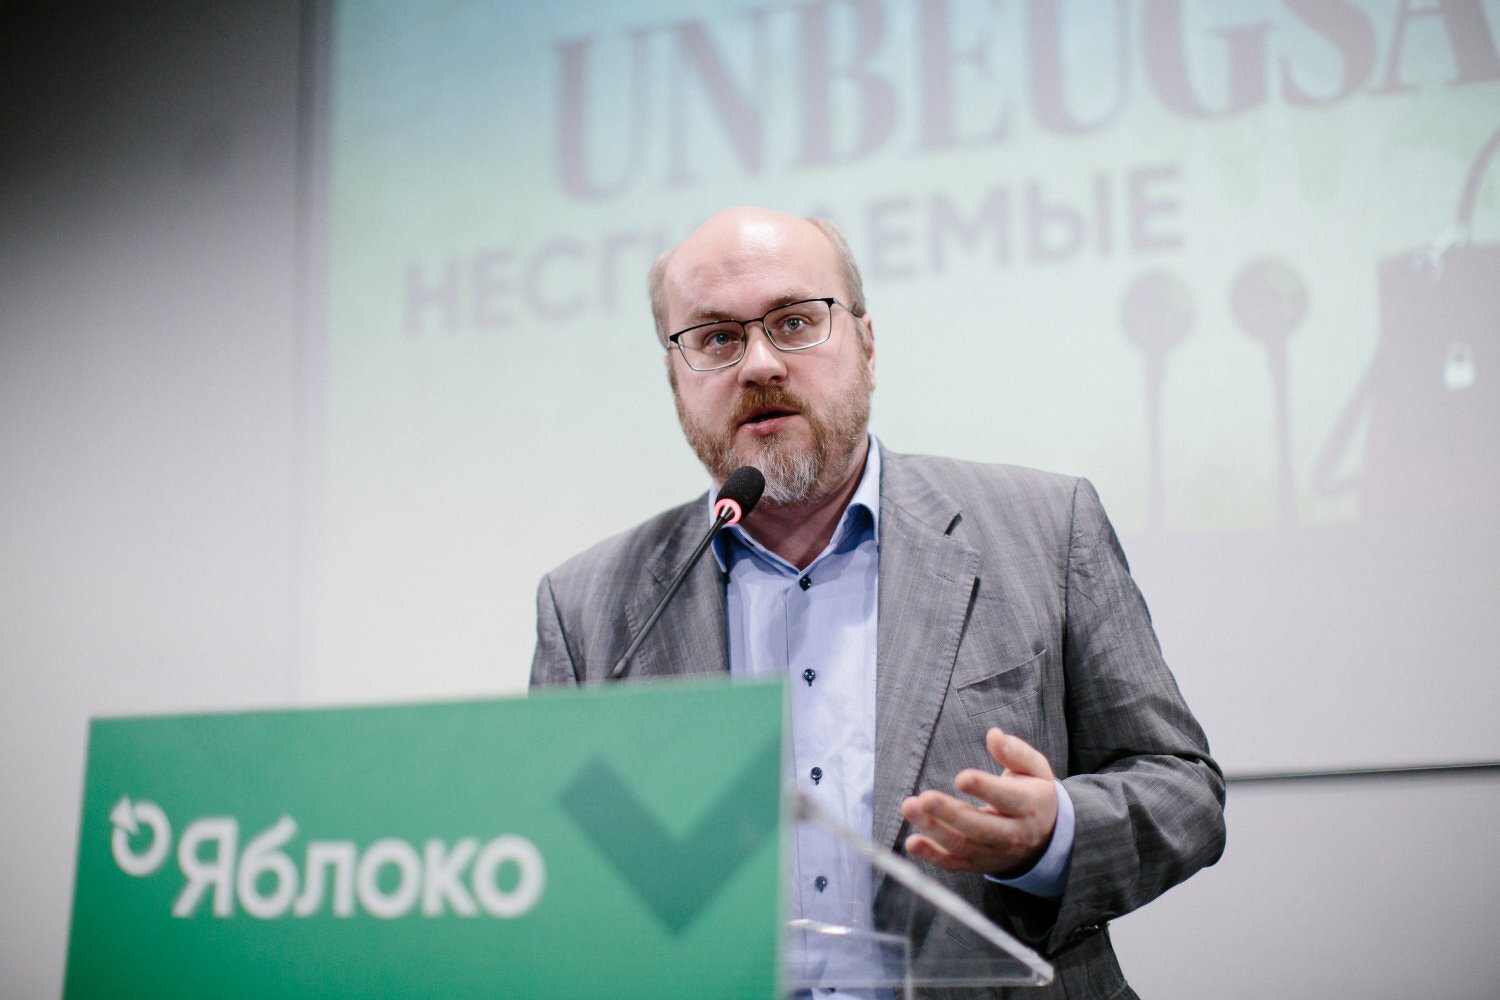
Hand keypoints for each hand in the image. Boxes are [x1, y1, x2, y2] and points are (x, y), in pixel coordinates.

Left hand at [900, 727, 1057, 876]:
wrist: (1046, 837)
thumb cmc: (1033, 793)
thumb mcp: (1035, 769)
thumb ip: (1015, 752)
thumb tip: (994, 735)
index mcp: (1028, 805)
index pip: (1007, 798)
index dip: (985, 788)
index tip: (961, 778)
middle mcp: (1013, 834)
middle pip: (980, 827)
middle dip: (950, 813)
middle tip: (925, 798)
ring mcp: (994, 853)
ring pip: (963, 845)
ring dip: (934, 830)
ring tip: (910, 808)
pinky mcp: (978, 864)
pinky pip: (954, 864)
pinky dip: (932, 855)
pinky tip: (912, 842)